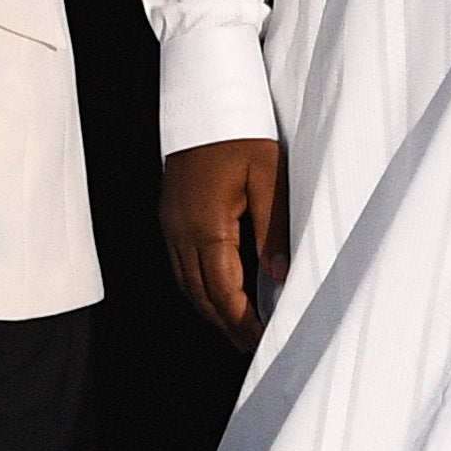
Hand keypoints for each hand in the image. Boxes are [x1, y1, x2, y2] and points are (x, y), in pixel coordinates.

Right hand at [162, 137, 287, 351]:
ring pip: (185, 281)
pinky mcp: (170, 215)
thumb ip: (274, 231)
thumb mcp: (270, 180)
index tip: (261, 342)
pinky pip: (179, 263)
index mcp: (206, 225)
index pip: (223, 289)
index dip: (242, 321)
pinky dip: (197, 286)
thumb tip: (280, 277)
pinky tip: (215, 291)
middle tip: (251, 347)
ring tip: (236, 327)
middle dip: (225, 323)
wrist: (203, 103)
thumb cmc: (240, 137)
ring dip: (209, 308)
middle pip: (199, 292)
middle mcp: (180, 229)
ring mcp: (170, 222)